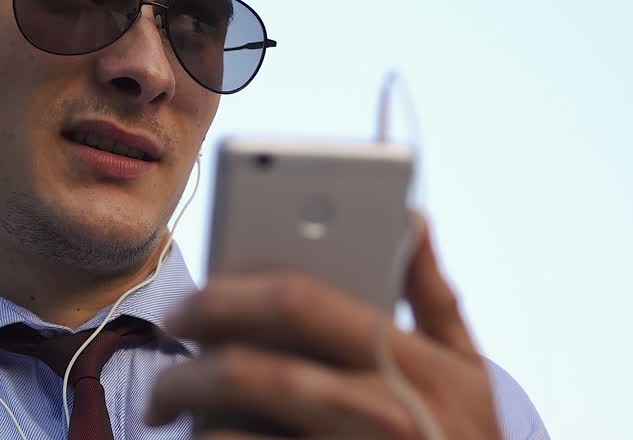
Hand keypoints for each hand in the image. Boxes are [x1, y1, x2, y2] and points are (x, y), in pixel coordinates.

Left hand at [146, 215, 505, 438]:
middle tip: (163, 377)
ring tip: (172, 417)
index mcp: (413, 363)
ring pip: (236, 434)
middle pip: (256, 373)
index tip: (189, 304)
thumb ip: (434, 294)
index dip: (229, 295)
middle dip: (191, 368)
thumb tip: (412, 215)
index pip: (302, 302)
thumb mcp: (469, 372)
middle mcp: (384, 414)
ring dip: (193, 423)